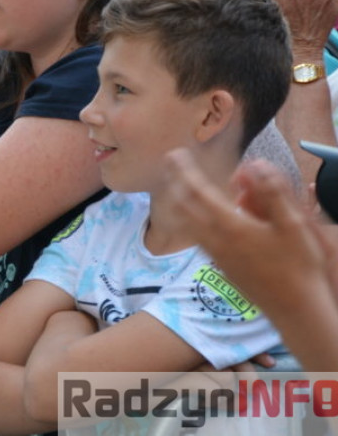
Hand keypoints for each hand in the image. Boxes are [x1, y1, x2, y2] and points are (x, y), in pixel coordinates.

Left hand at [164, 149, 337, 314]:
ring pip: (186, 223)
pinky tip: (192, 218)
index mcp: (230, 226)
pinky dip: (187, 220)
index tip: (175, 155)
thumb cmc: (298, 266)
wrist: (295, 310)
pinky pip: (195, 237)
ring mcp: (215, 255)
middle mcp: (215, 240)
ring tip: (174, 186)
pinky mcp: (221, 266)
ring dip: (178, 201)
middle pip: (183, 206)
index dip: (184, 171)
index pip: (197, 192)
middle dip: (174, 182)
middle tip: (168, 164)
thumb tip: (255, 164)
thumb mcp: (293, 225)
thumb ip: (272, 192)